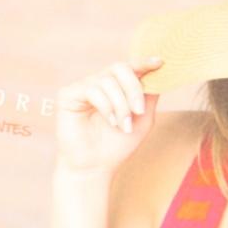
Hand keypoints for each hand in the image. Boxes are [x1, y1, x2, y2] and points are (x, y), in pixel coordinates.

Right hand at [55, 58, 162, 174]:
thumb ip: (149, 96)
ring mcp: (82, 87)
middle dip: (133, 88)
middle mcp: (98, 83)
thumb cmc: (116, 145)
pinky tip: (110, 121)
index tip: (159, 62)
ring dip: (121, 104)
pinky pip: (92, 90)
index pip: (129, 68)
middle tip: (138, 111)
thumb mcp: (142, 119)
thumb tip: (159, 74)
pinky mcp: (68, 94)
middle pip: (119, 68)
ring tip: (122, 125)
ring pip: (107, 81)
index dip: (143, 62)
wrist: (94, 166)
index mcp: (115, 87)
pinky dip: (106, 106)